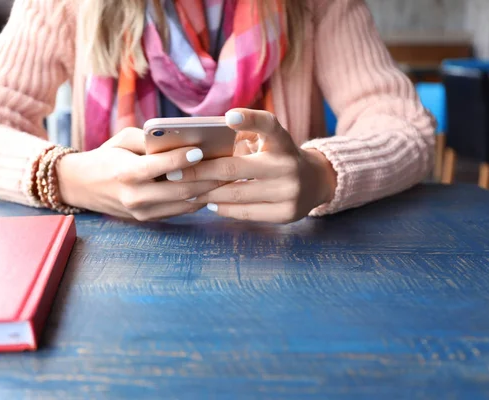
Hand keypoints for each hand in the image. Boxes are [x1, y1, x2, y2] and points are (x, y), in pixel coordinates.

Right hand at [57, 127, 219, 220]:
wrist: (82, 185)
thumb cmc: (107, 156)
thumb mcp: (122, 139)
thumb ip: (150, 138)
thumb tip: (181, 136)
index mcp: (126, 174)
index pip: (158, 167)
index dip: (181, 158)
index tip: (201, 150)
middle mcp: (135, 197)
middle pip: (179, 189)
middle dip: (206, 177)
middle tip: (228, 165)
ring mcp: (142, 212)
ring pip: (184, 203)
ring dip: (208, 191)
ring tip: (228, 177)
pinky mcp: (148, 219)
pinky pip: (179, 211)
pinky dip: (198, 199)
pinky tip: (213, 187)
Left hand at [177, 109, 336, 222]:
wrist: (315, 182)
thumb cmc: (278, 156)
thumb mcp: (269, 141)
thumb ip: (243, 137)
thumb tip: (198, 148)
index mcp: (282, 140)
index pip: (268, 125)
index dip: (249, 120)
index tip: (229, 117)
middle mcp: (288, 164)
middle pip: (234, 168)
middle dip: (199, 172)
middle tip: (173, 174)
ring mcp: (289, 191)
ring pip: (236, 193)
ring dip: (206, 193)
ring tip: (186, 190)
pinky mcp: (287, 213)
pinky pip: (246, 212)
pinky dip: (224, 208)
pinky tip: (210, 203)